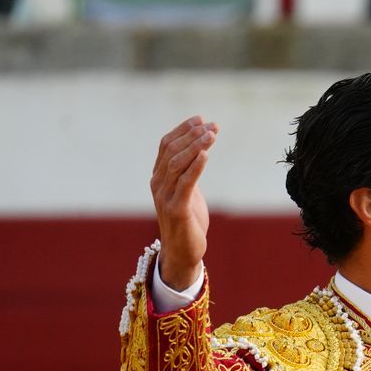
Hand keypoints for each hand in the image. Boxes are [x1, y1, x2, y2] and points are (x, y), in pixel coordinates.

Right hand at [150, 115, 217, 290]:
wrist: (183, 252)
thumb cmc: (187, 221)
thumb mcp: (187, 192)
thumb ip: (188, 173)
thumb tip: (199, 151)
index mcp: (159, 177)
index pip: (166, 145)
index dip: (183, 130)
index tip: (201, 118)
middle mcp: (158, 184)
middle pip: (171, 151)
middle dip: (192, 135)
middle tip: (211, 125)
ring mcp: (165, 196)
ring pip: (177, 164)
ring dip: (195, 147)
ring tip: (212, 135)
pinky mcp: (176, 209)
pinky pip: (185, 184)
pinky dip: (195, 168)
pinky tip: (206, 155)